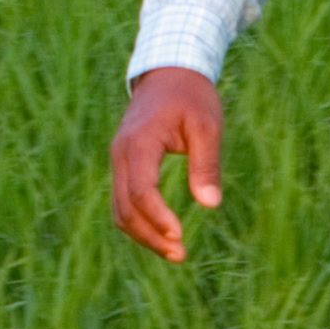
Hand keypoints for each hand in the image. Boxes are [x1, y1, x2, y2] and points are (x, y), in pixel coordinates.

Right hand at [110, 67, 226, 263]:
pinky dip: (140, 223)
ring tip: (176, 252)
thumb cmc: (191, 97)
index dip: (158, 218)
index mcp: (140, 142)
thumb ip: (206, 164)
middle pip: (125, 208)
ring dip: (144, 235)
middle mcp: (121, 154)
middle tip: (181, 255)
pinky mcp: (124, 166)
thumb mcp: (207, 126)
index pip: (142, 191)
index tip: (180, 237)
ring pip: (120, 210)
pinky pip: (124, 202)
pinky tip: (163, 234)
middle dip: (151, 236)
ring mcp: (118, 160)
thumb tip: (210, 205)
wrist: (167, 73)